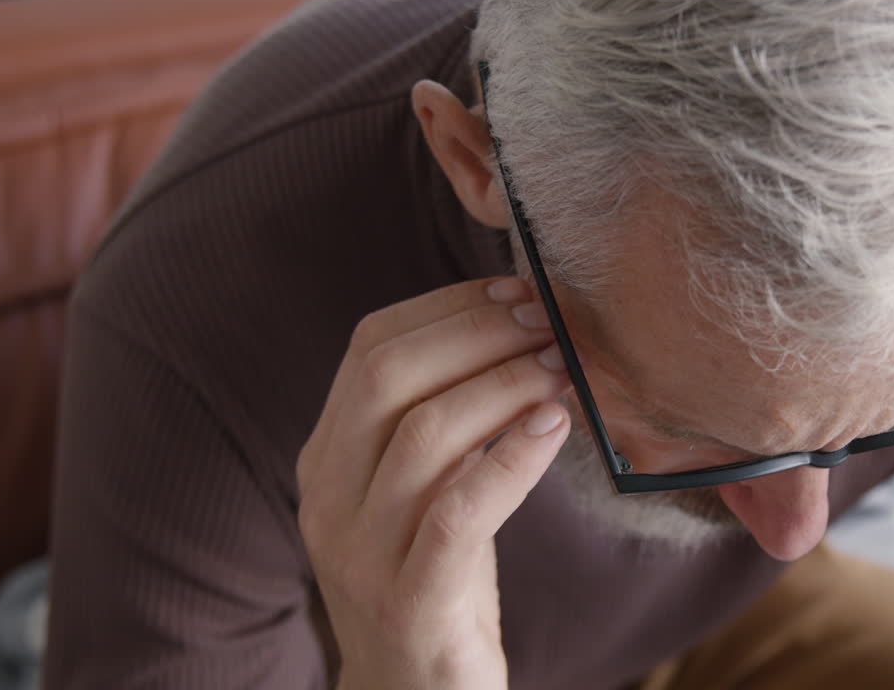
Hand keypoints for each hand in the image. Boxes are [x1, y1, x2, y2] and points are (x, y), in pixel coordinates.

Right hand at [295, 277, 570, 689]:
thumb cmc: (436, 580)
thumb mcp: (426, 489)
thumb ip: (447, 420)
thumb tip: (518, 330)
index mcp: (327, 456)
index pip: (370, 347)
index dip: (448, 306)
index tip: (517, 290)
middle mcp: (328, 495)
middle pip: (390, 376)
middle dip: (479, 333)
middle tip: (550, 323)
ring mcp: (359, 552)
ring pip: (425, 434)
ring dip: (506, 385)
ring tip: (566, 370)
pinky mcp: (408, 603)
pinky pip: (457, 513)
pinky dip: (511, 459)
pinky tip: (555, 429)